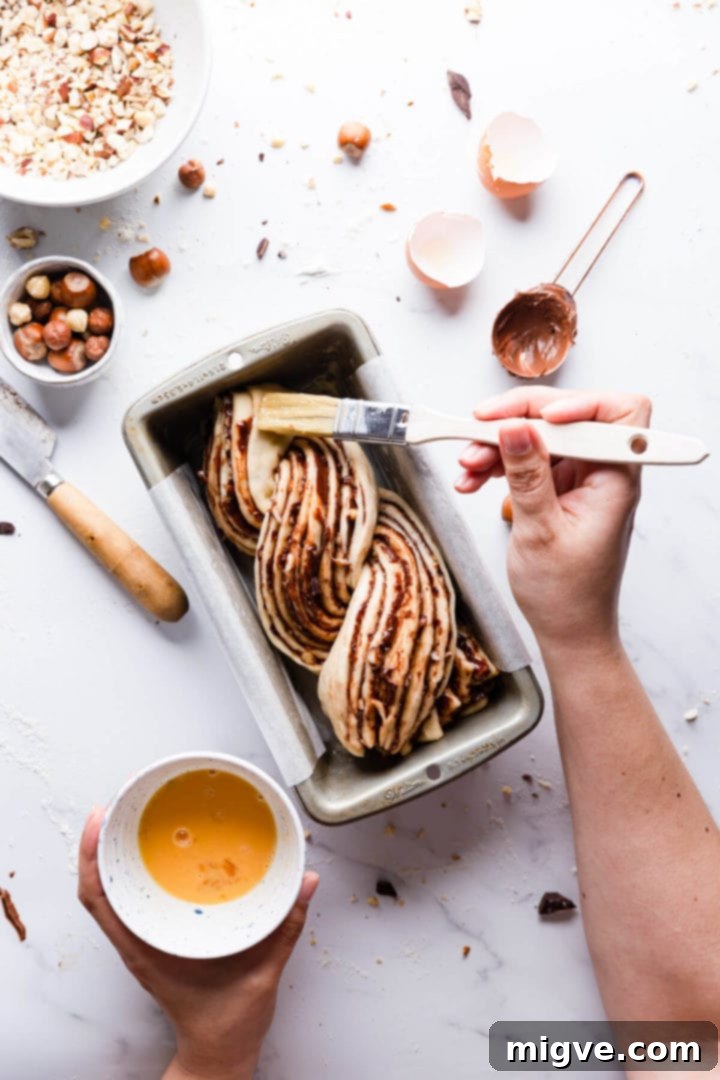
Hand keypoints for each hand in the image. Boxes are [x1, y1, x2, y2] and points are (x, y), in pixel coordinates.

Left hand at [78, 807, 318, 1079]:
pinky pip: (132, 901)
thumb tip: (306, 880)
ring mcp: (143, 942)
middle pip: (100, 887)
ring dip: (114, 854)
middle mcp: (138, 943)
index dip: (93, 856)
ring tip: (127, 816)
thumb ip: (287, 924)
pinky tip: (151, 852)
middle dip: (102, 842)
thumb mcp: (263, 971)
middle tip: (117, 803)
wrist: (219, 1052)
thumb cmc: (230, 1021)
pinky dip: (133, 872)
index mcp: (148, 950)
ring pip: (112, 892)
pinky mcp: (156, 940)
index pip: (100, 898)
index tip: (101, 819)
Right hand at [455, 388, 651, 652]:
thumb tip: (514, 428)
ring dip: (500, 445)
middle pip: (566, 418)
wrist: (567, 629)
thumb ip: (527, 474)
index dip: (577, 404)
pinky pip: (530, 459)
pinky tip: (474, 478)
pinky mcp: (562, 486)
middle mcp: (604, 471)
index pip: (615, 413)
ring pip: (541, 437)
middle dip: (518, 422)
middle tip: (478, 431)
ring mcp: (583, 478)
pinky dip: (500, 464)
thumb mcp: (539, 531)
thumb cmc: (566, 593)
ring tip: (468, 466)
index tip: (533, 418)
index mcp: (616, 479)